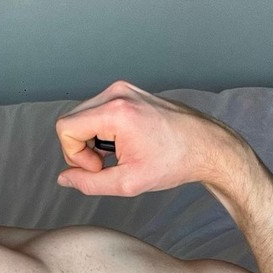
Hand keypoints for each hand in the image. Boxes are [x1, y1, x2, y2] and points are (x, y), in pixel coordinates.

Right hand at [54, 81, 240, 195]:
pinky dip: (102, 130)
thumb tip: (65, 178)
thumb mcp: (128, 183)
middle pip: (72, 120)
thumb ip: (89, 183)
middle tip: (107, 164)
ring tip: (116, 154)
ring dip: (91, 139)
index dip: (74, 154)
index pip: (66, 128)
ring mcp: (124, 89)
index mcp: (116, 112)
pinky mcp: (129, 91)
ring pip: (83, 116)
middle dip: (82, 147)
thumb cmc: (175, 162)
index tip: (99, 167)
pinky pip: (98, 111)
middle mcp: (117, 93)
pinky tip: (123, 143)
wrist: (207, 147)